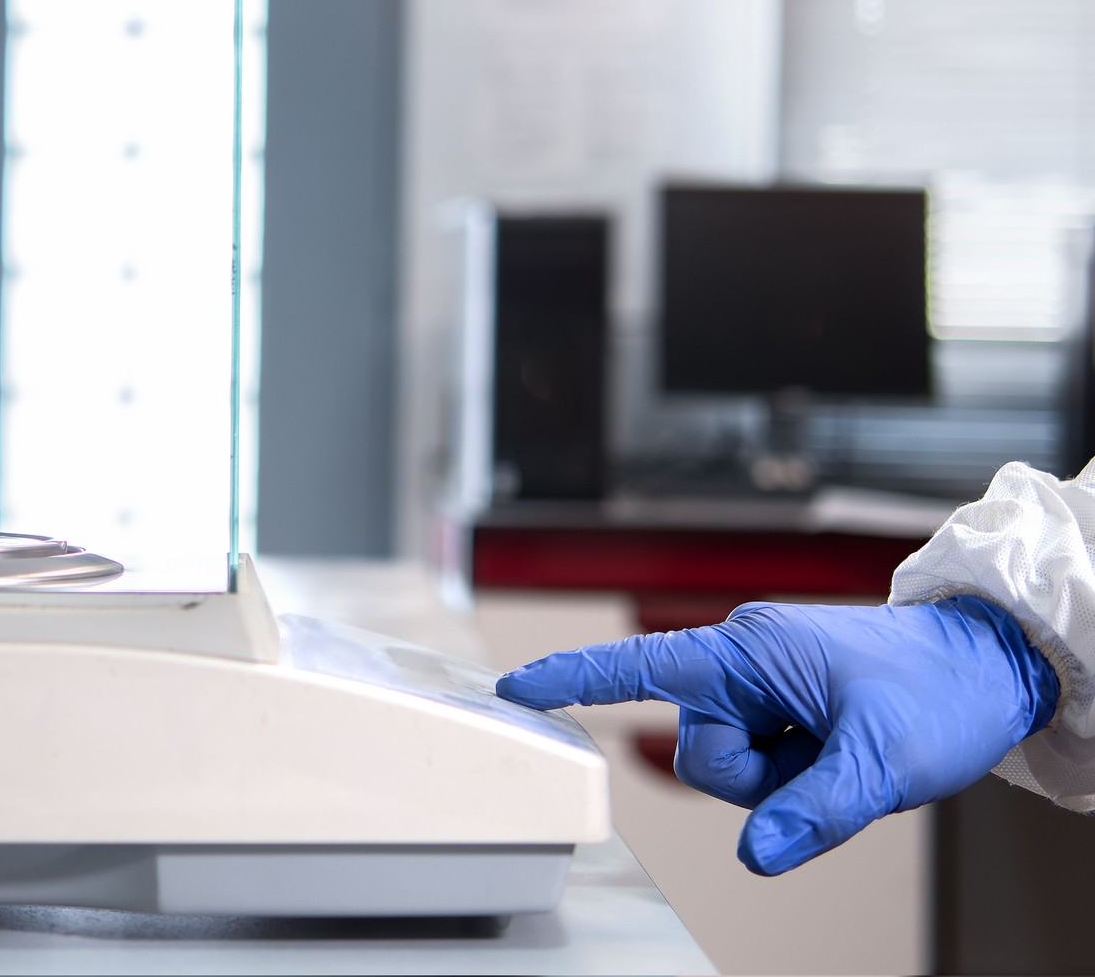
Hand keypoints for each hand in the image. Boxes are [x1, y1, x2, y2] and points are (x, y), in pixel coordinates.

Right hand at [495, 597, 1059, 874]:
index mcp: (750, 650)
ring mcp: (761, 681)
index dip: (573, 681)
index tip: (514, 688)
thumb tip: (753, 855)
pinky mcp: (778, 701)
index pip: (640, 667)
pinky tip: (834, 751)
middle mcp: (744, 660)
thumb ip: (814, 811)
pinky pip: (758, 759)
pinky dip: (793, 771)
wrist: (991, 667)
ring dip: (781, 777)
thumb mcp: (884, 760)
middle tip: (828, 761)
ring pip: (728, 763)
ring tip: (841, 752)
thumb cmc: (939, 691)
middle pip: (700, 750)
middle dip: (757, 778)